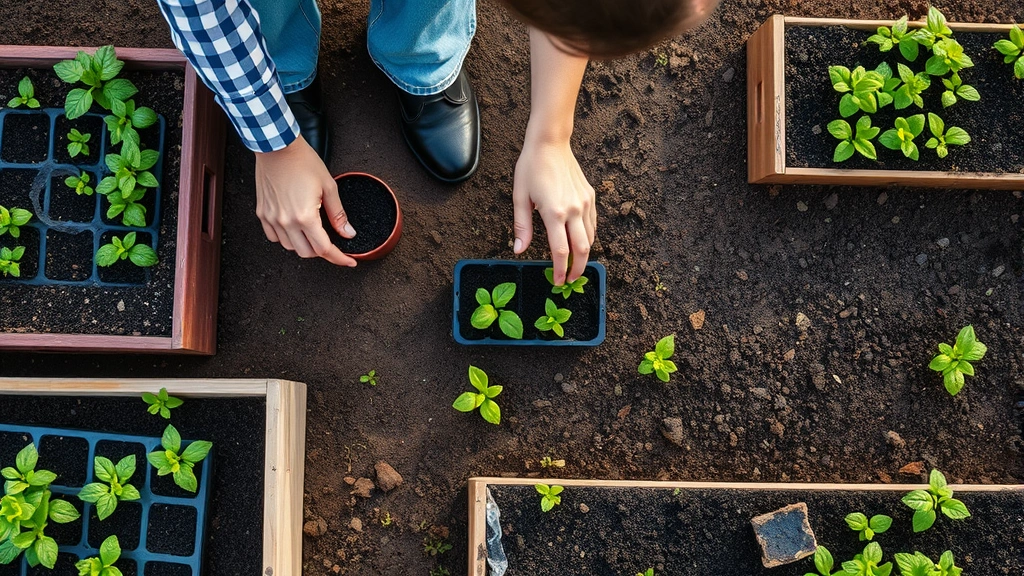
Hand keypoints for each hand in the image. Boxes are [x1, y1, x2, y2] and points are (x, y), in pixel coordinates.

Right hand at [254, 135, 356, 266]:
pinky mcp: (262, 213)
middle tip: (331, 242)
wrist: (277, 147)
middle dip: (322, 251)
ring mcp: (271, 218)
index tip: (349, 261)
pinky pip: (274, 237)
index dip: (339, 258)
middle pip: (307, 252)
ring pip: (290, 247)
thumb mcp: (329, 187)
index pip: (324, 249)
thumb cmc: (302, 162)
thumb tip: (348, 233)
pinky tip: (294, 227)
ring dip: (304, 244)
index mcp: (305, 216)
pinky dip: (286, 238)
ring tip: (312, 231)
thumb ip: (339, 214)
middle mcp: (286, 221)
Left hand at [512, 136, 595, 284]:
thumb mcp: (520, 197)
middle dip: (577, 269)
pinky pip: (593, 224)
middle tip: (570, 280)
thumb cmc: (531, 168)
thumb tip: (518, 250)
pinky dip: (589, 237)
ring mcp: (585, 203)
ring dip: (584, 255)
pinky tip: (580, 242)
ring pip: (591, 238)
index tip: (558, 281)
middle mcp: (573, 210)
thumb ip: (522, 226)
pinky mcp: (590, 196)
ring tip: (575, 264)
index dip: (560, 269)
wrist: (550, 143)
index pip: (561, 250)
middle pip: (582, 249)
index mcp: (554, 212)